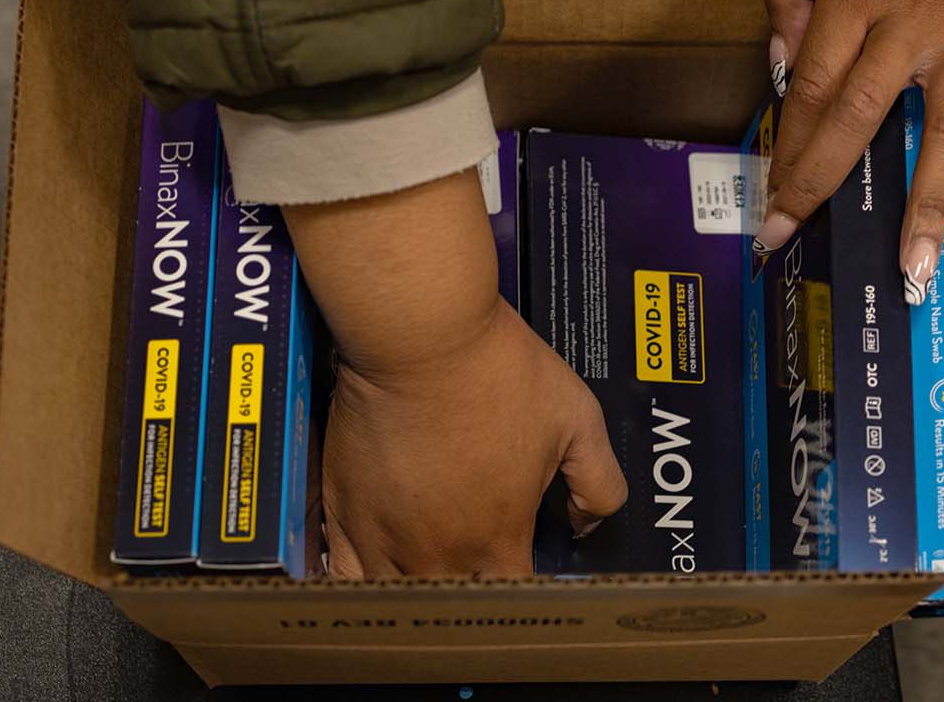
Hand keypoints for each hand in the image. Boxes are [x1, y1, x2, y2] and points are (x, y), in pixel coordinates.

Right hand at [284, 169, 626, 576]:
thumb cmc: (500, 371)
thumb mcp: (578, 419)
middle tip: (481, 573)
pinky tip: (377, 573)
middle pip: (455, 606)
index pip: (513, 599)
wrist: (421, 336)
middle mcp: (438, 553)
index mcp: (497, 539)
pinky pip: (346, 576)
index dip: (523, 596)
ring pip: (400, 599)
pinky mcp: (344, 514)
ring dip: (420, 592)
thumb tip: (586, 523)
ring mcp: (383, 539)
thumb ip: (598, 483)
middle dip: (472, 596)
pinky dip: (364, 582)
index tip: (525, 576)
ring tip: (433, 578)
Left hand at [757, 0, 943, 302]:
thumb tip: (781, 64)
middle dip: (821, 186)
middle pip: (857, 120)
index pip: (810, 89)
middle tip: (794, 241)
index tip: (768, 198)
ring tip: (917, 273)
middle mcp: (907, 26)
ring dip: (929, 205)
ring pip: (943, 134)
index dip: (786, 148)